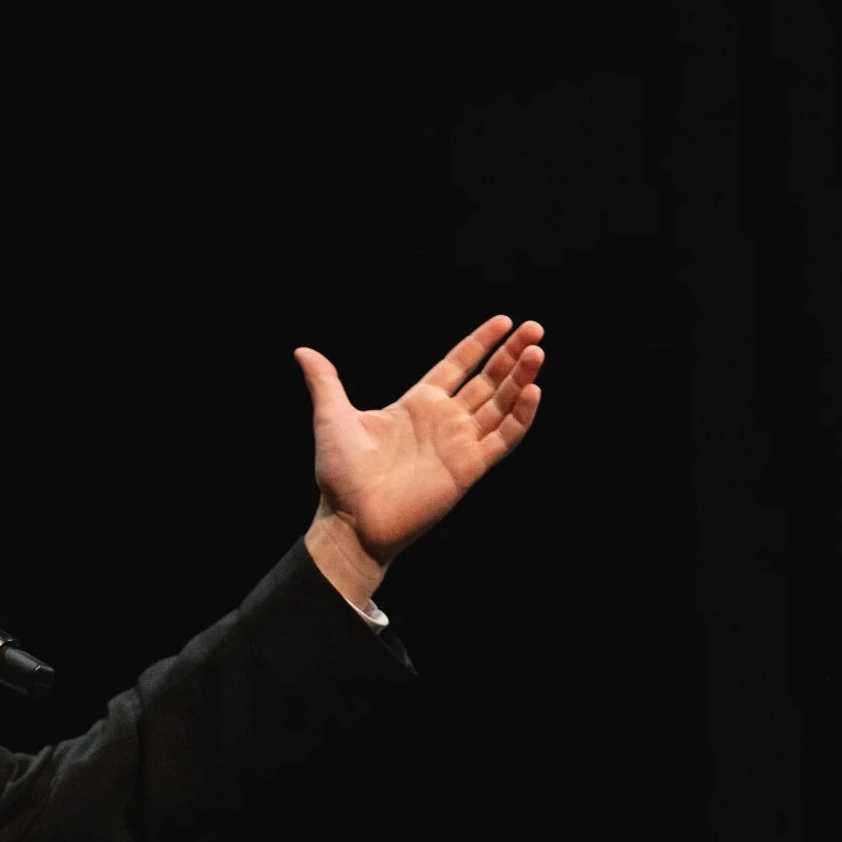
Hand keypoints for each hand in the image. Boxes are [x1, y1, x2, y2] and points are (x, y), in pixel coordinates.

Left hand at [294, 316, 545, 601]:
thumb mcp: (332, 417)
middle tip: (535, 328)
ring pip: (501, 404)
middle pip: (487, 380)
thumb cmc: (340, 474)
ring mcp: (459, 444)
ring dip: (521, 378)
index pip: (457, 365)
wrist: (350, 520)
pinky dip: (521, 416)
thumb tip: (303, 352)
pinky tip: (533, 390)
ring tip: (538, 350)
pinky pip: (503, 439)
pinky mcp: (469, 468)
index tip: (503, 321)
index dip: (480, 344)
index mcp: (417, 405)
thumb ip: (325, 382)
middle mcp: (443, 421)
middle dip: (511, 354)